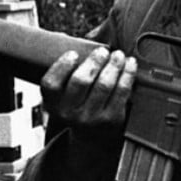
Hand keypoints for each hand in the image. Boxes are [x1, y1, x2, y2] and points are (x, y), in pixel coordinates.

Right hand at [40, 47, 136, 178]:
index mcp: (53, 104)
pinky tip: (130, 64)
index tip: (73, 54)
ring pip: (104, 84)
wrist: (91, 138)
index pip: (50, 84)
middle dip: (94, 61)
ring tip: (118, 55)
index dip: (62, 66)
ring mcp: (92, 118)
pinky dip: (127, 74)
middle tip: (102, 52)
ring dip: (113, 65)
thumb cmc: (78, 107)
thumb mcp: (63, 97)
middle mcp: (70, 113)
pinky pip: (122, 92)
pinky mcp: (112, 119)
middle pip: (81, 81)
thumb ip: (64, 75)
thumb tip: (72, 42)